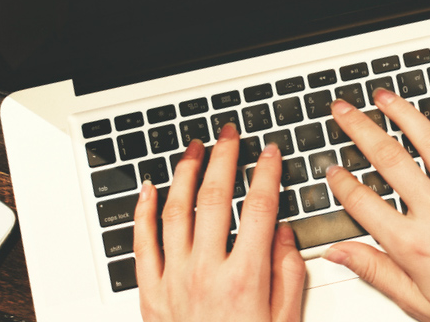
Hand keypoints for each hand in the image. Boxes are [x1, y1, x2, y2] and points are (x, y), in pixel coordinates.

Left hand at [133, 124, 307, 321]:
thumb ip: (287, 274)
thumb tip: (282, 233)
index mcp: (245, 278)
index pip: (258, 208)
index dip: (266, 173)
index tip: (270, 153)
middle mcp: (206, 273)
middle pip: (213, 198)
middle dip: (223, 158)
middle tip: (228, 134)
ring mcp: (173, 280)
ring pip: (174, 211)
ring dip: (184, 173)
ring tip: (193, 149)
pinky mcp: (150, 293)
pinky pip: (141, 242)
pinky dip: (143, 210)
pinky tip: (149, 188)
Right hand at [321, 88, 429, 320]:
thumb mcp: (414, 300)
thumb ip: (373, 270)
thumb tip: (336, 252)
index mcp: (412, 245)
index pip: (362, 202)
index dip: (340, 182)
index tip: (330, 168)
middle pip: (388, 159)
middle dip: (359, 129)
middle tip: (342, 111)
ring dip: (403, 114)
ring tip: (383, 97)